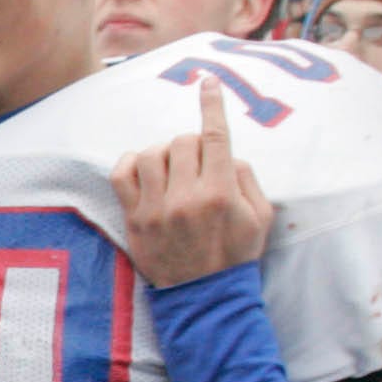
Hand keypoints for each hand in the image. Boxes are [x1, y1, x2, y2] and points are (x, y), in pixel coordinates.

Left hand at [112, 75, 274, 287]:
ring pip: (150, 153)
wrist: (205, 298)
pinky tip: (144, 170)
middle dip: (192, 144)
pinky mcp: (134, 220)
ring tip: (173, 169)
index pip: (214, 136)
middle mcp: (185, 198)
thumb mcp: (260, 216)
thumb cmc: (236, 255)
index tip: (208, 83)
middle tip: (198, 164)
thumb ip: (246, 178)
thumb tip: (225, 153)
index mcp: (219, 193)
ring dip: (163, 153)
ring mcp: (155, 209)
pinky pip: (120, 174)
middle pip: (181, 141)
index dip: (211, 104)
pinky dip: (130, 164)